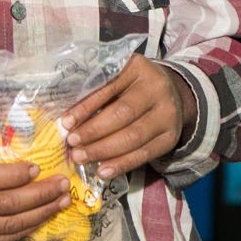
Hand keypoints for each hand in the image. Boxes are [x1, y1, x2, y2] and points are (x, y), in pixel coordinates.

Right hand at [0, 117, 71, 240]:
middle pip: (4, 207)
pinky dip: (20, 230)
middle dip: (39, 198)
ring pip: (5, 227)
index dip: (19, 175)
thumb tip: (9, 122)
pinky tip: (37, 219)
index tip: (40, 166)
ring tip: (59, 204)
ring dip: (37, 216)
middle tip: (63, 187)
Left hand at [61, 55, 196, 180]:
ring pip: (133, 137)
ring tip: (81, 157)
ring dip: (103, 150)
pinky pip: (144, 155)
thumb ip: (98, 90)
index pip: (108, 89)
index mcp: (138, 69)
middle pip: (122, 114)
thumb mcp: (119, 75)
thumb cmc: (133, 84)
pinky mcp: (171, 138)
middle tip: (72, 143)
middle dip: (93, 131)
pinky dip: (121, 164)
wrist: (174, 92)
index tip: (66, 122)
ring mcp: (167, 116)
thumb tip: (68, 118)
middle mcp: (156, 90)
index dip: (86, 107)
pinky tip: (103, 171)